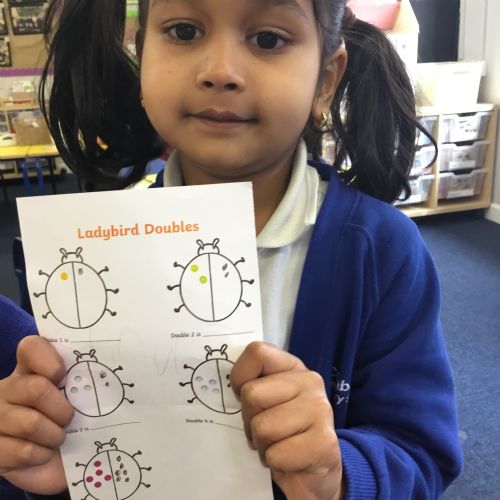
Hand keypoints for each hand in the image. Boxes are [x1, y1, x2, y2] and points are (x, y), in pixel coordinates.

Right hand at [0, 336, 73, 494]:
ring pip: (31, 423)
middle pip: (37, 389)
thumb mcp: (81, 396)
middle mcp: (7, 390)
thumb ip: (85, 379)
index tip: (63, 378)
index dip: (50, 362)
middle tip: (68, 419)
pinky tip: (42, 454)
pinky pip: (24, 451)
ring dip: (54, 436)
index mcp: (28, 370)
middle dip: (62, 409)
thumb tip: (110, 365)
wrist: (61, 463)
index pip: (31, 347)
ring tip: (57, 439)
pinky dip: (43, 455)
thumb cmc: (75, 424)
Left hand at [231, 342, 342, 499]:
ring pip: (262, 427)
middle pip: (251, 394)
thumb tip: (222, 384)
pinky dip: (276, 464)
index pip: (257, 352)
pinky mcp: (323, 443)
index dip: (240, 378)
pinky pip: (275, 454)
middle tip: (266, 433)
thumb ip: (252, 385)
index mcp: (293, 367)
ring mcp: (320, 410)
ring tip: (279, 447)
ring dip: (263, 446)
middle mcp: (310, 382)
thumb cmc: (283, 433)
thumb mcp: (267, 401)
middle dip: (250, 421)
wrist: (318, 471)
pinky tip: (290, 461)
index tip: (248, 399)